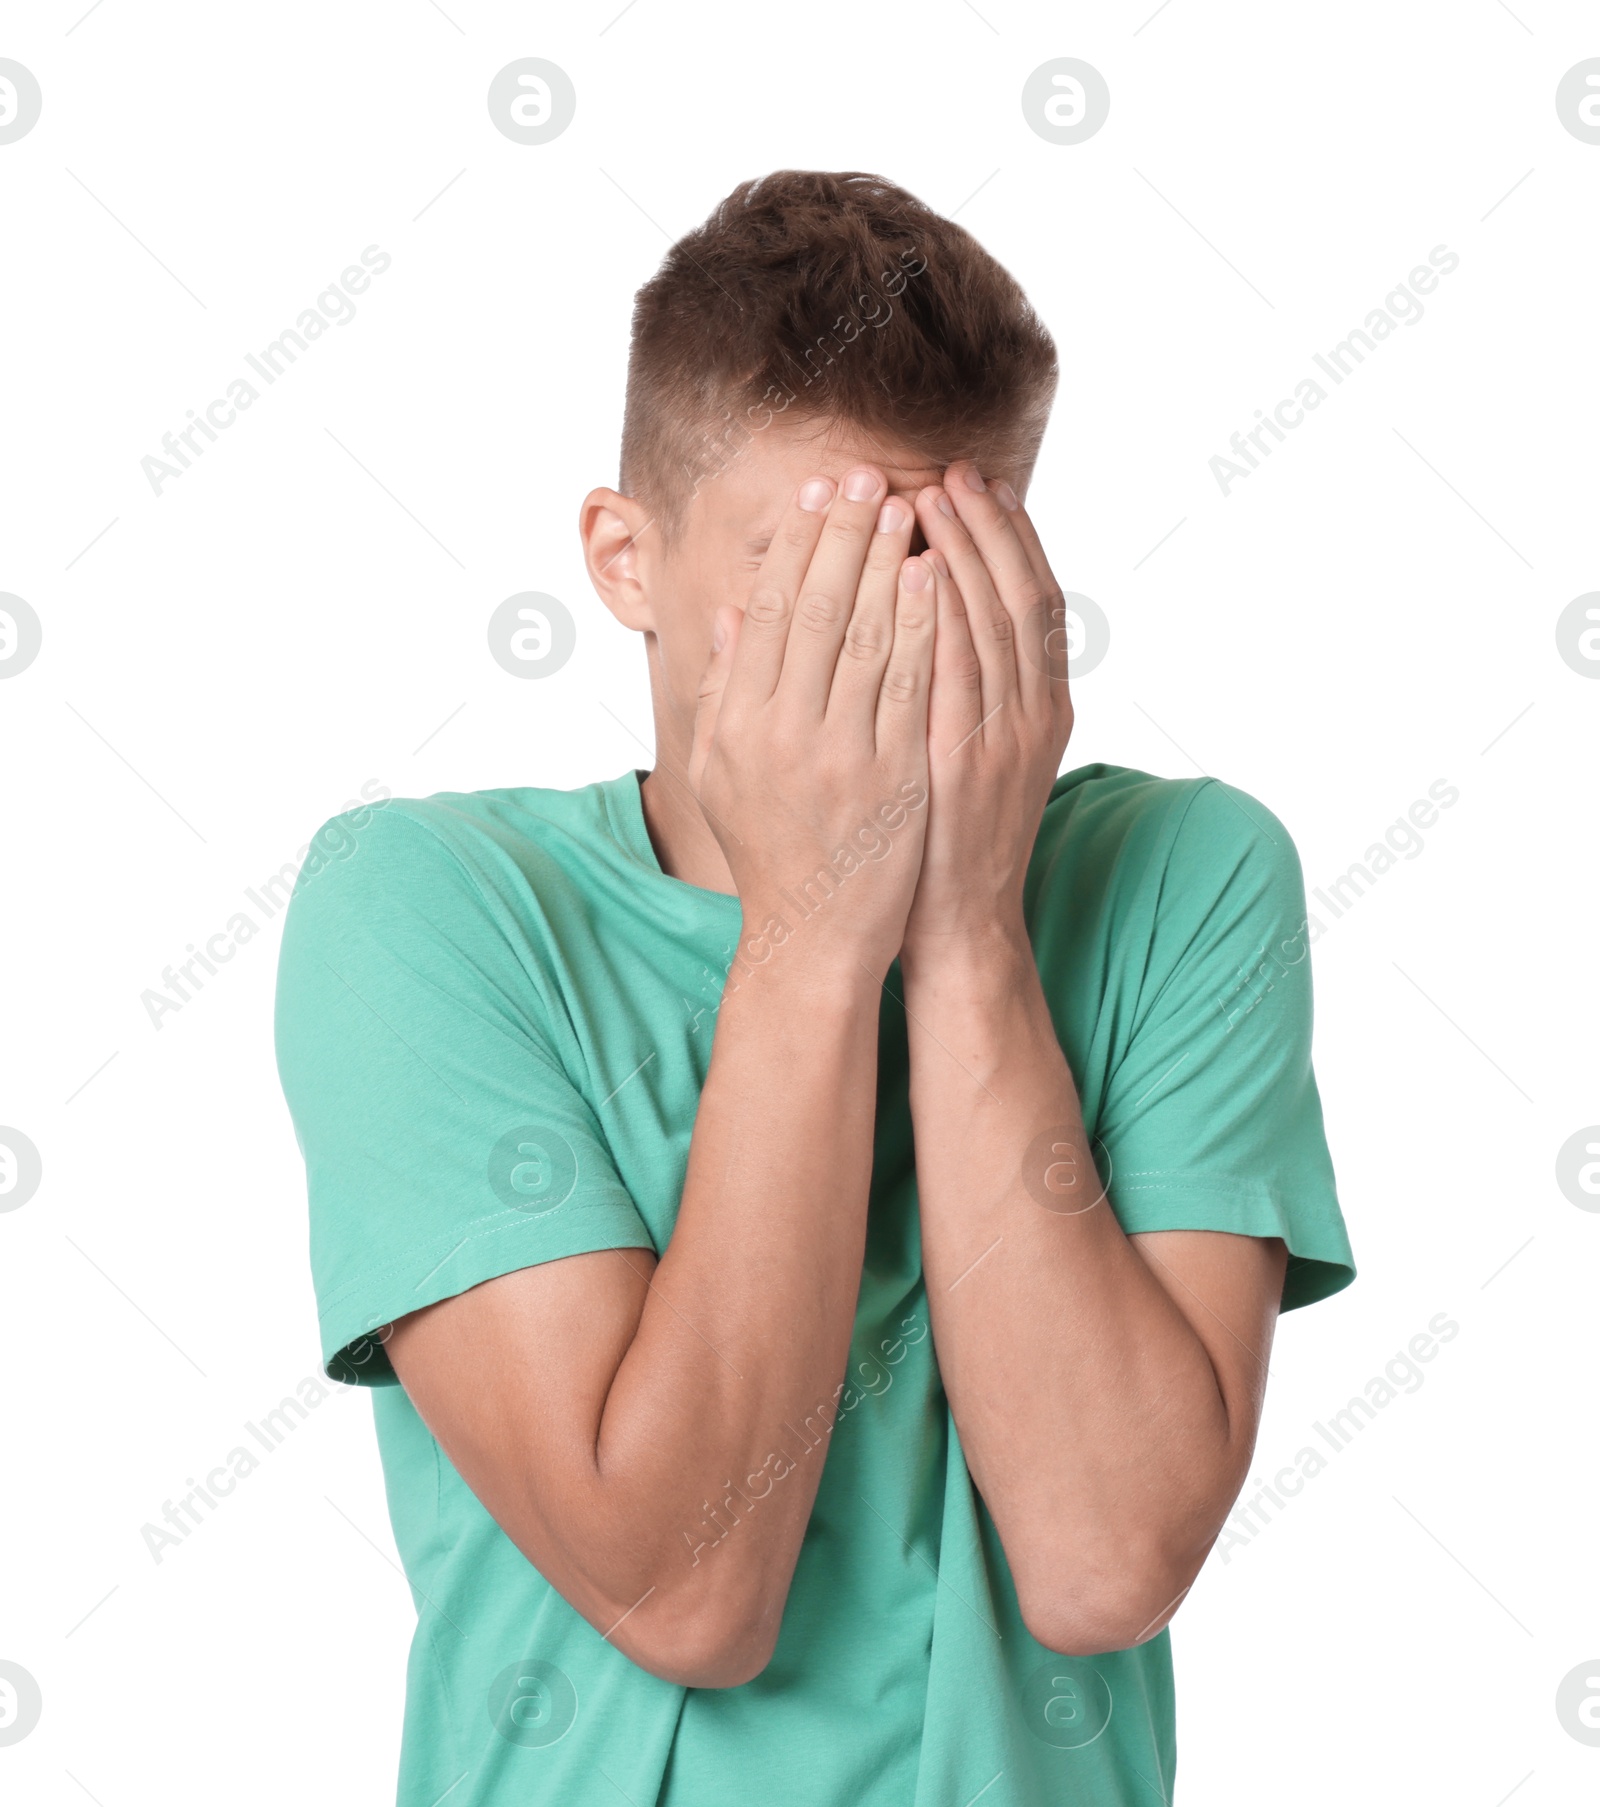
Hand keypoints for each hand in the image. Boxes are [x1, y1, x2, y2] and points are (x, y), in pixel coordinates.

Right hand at [689, 466, 936, 981]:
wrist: (815, 934)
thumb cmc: (772, 846)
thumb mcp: (722, 771)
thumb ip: (725, 691)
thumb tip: (732, 612)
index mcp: (735, 722)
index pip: (767, 610)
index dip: (795, 544)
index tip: (818, 492)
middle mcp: (778, 731)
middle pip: (813, 607)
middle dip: (843, 531)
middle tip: (867, 473)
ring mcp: (837, 754)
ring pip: (863, 633)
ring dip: (887, 559)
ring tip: (908, 503)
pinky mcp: (892, 775)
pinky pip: (909, 681)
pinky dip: (920, 621)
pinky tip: (934, 575)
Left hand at [901, 461, 1073, 958]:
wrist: (951, 920)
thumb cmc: (944, 829)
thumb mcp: (969, 747)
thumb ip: (962, 680)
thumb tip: (934, 605)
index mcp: (1042, 706)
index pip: (1034, 598)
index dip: (1010, 536)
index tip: (981, 483)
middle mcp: (1034, 715)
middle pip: (1019, 596)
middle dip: (987, 528)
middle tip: (954, 470)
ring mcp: (1004, 739)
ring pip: (992, 624)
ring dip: (961, 555)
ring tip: (928, 498)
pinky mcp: (963, 763)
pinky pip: (955, 672)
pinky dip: (941, 616)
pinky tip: (916, 571)